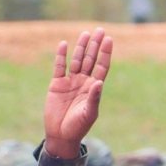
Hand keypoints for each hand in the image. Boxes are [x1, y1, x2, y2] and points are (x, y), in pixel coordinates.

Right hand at [44, 29, 113, 159]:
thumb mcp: (89, 113)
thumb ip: (94, 98)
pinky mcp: (57, 84)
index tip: (109, 40)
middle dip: (95, 45)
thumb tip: (99, 82)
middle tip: (100, 30)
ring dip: (81, 47)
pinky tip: (64, 44)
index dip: (105, 53)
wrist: (61, 134)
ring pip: (77, 60)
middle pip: (91, 59)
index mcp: (94, 88)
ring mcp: (70, 81)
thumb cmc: (79, 126)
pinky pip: (59, 66)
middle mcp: (84, 82)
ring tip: (86, 34)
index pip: (102, 66)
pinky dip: (61, 55)